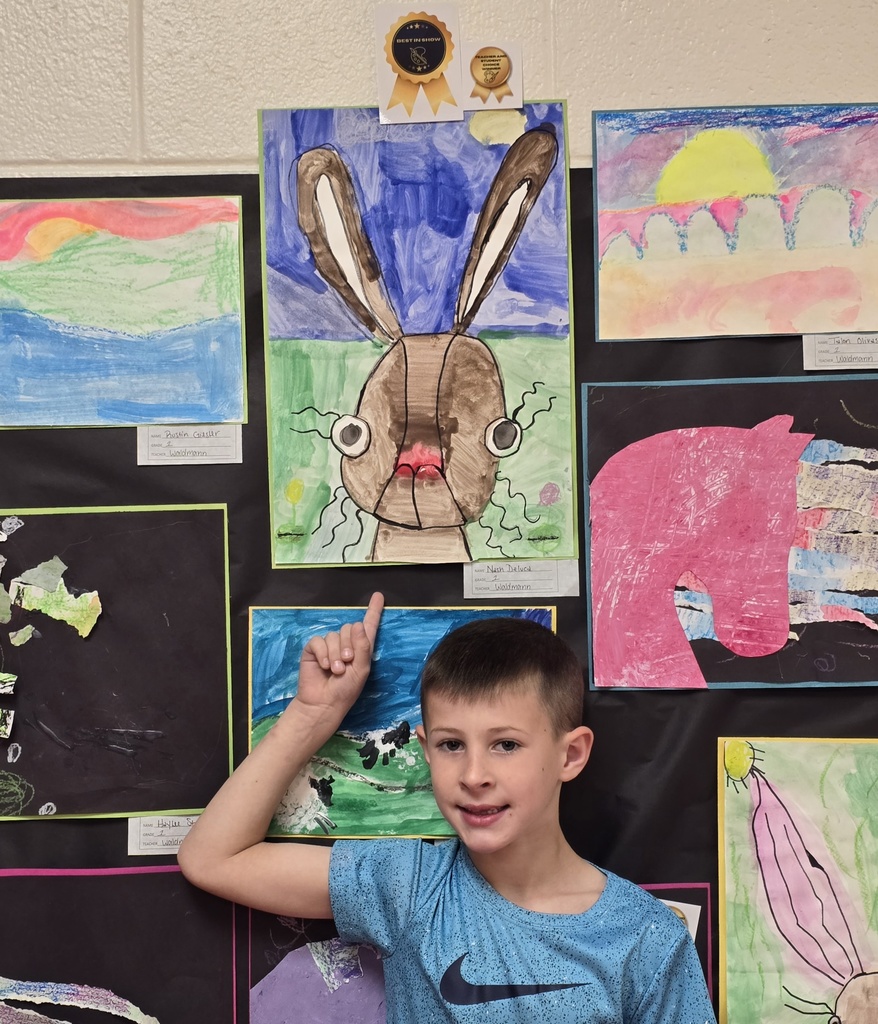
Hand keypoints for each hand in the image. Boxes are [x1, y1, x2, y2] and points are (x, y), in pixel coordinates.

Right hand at [293, 592, 383, 729]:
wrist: (323, 703)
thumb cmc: (345, 690)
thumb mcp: (361, 669)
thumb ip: (362, 647)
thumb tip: (358, 624)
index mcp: (361, 648)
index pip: (369, 625)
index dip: (374, 610)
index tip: (378, 596)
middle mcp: (345, 644)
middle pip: (349, 628)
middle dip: (349, 646)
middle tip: (346, 664)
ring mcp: (329, 646)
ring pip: (334, 636)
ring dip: (336, 654)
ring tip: (336, 670)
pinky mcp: (314, 649)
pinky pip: (319, 641)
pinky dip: (323, 653)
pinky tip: (324, 666)